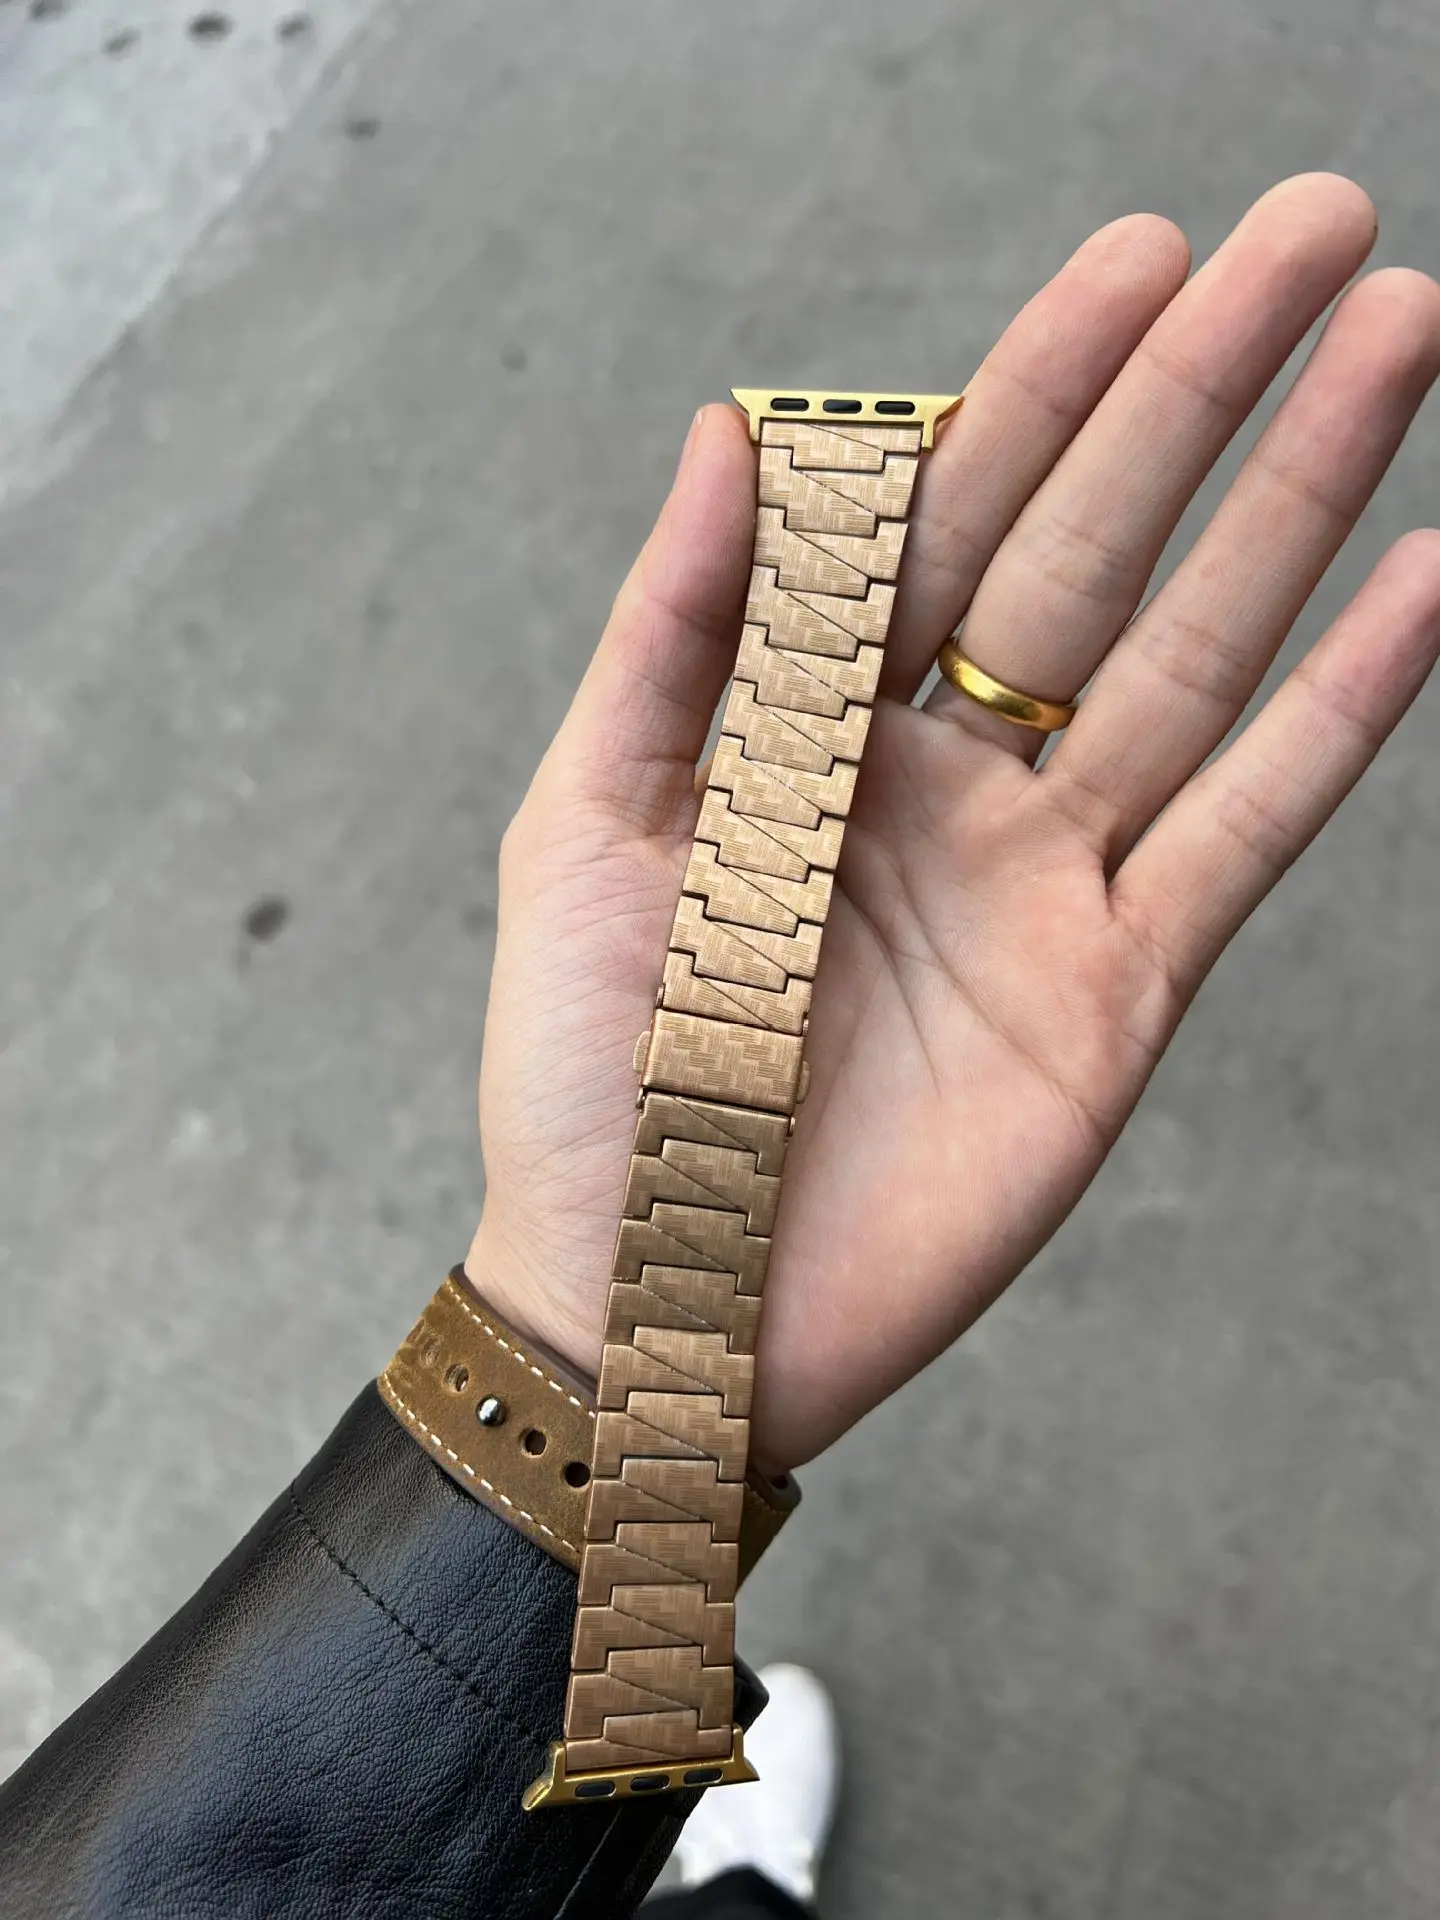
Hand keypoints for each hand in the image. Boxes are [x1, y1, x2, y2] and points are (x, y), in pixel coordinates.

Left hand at [467, 174, 1439, 1469]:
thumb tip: (733, 427)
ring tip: (1397, 348)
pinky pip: (1246, 833)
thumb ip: (675, 635)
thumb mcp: (590, 827)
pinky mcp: (1119, 996)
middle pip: (1093, 554)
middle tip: (1321, 232)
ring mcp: (1046, 884)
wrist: (658, 1302)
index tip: (1141, 255)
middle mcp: (945, 784)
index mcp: (811, 728)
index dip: (1043, 383)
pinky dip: (1339, 717)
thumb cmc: (588, 1076)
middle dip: (1202, 394)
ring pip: (1192, 660)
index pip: (946, 518)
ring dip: (1297, 507)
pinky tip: (1420, 587)